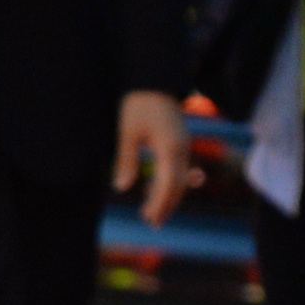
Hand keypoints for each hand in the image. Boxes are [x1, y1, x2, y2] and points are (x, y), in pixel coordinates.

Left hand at [113, 90, 188, 225]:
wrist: (154, 79)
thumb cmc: (139, 104)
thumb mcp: (127, 132)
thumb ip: (126, 160)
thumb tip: (122, 187)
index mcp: (170, 148)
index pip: (169, 184)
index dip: (160, 204)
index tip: (148, 218)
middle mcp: (182, 148)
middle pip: (178, 185)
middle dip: (166, 205)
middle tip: (152, 224)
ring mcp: (183, 145)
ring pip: (180, 178)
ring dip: (168, 196)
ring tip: (153, 214)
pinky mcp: (179, 142)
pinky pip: (178, 168)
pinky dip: (169, 183)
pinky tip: (157, 191)